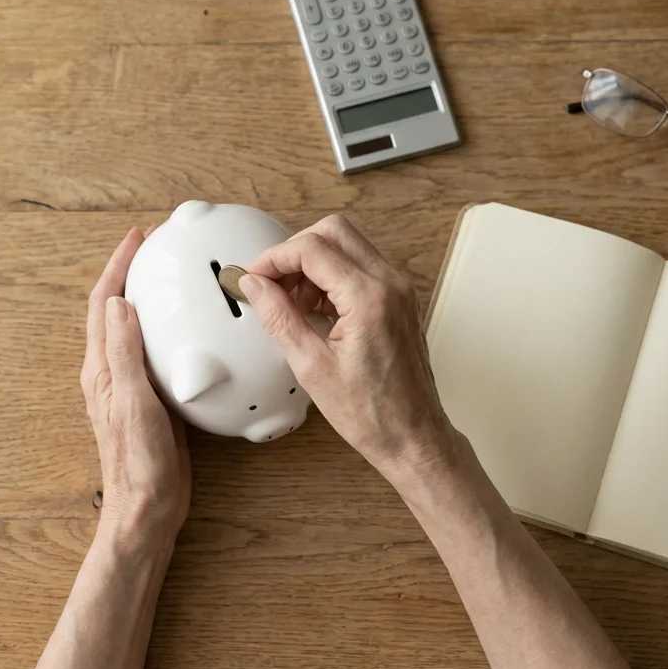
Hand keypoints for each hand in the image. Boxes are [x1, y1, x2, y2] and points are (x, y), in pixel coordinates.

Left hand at [81, 228, 190, 545]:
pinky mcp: (153, 400)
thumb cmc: (139, 463)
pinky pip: (158, 353)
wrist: (148, 507)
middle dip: (132, 275)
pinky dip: (171, 331)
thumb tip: (117, 303)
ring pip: (138, 330)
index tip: (138, 239)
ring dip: (151, 301)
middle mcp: (112, 373)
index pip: (103, 304)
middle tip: (158, 249)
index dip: (118, 267)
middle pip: (116, 310)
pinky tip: (194, 332)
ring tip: (175, 279)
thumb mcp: (132, 401)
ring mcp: (132, 386)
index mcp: (102, 369)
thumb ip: (124, 352)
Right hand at [239, 215, 461, 485]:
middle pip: (334, 231)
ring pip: (348, 245)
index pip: (312, 249)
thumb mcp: (311, 367)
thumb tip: (255, 287)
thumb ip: (279, 318)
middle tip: (271, 283)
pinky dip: (332, 276)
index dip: (274, 258)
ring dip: (313, 263)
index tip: (254, 277)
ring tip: (291, 302)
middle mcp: (391, 285)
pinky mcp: (400, 300)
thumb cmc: (371, 414)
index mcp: (370, 299)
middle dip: (294, 251)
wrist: (413, 437)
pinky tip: (314, 309)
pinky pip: (361, 267)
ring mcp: (400, 290)